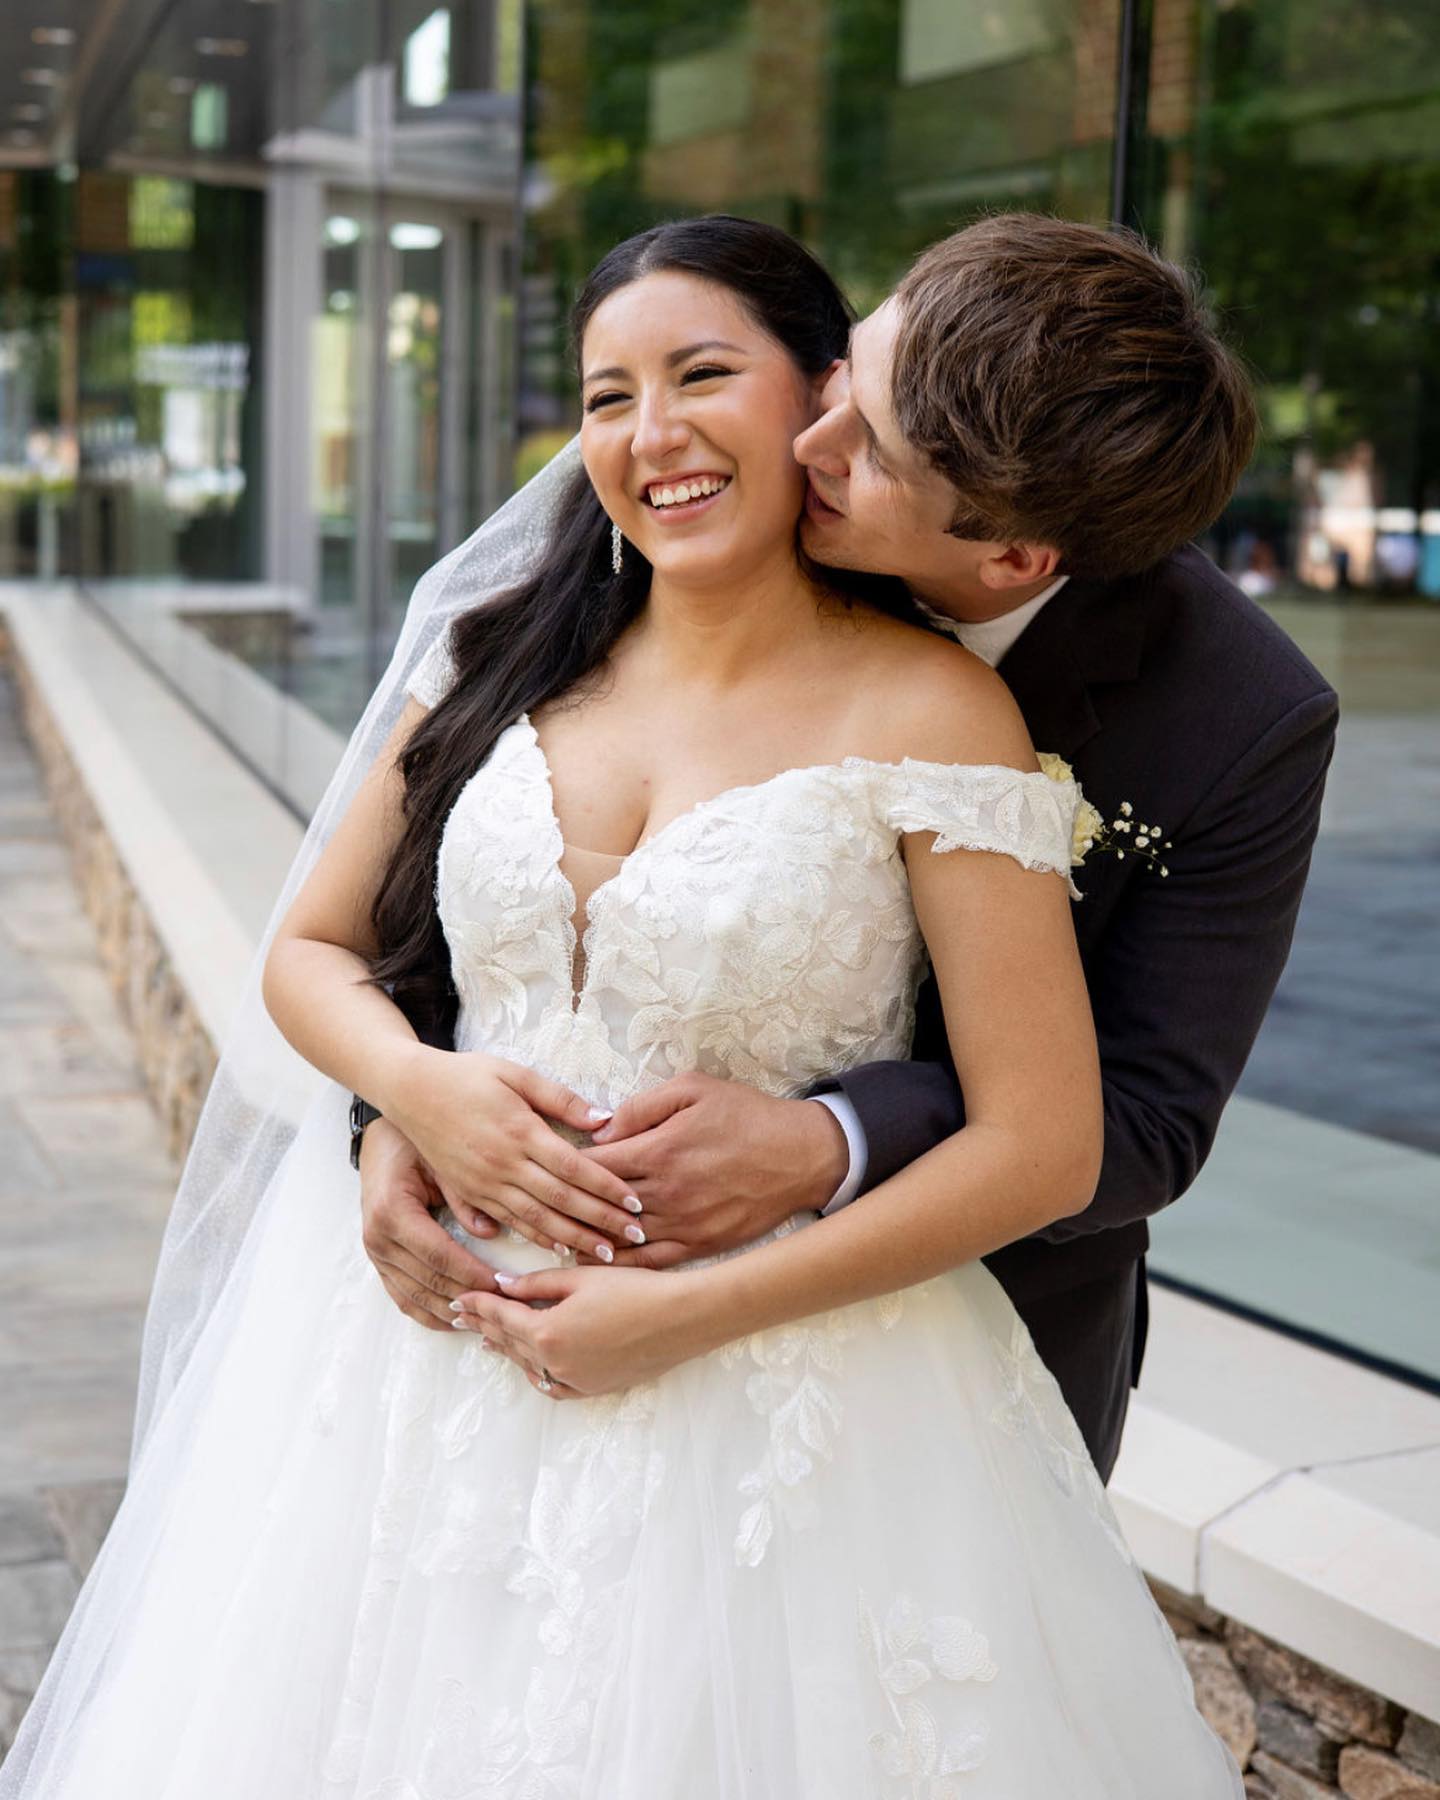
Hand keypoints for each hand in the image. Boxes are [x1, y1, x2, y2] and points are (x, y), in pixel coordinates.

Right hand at [359, 1117, 501, 1330]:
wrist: (379, 1139)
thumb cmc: (411, 1143)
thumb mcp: (440, 1161)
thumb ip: (464, 1197)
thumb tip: (490, 1232)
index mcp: (392, 1212)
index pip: (439, 1256)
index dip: (472, 1275)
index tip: (503, 1285)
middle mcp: (378, 1237)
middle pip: (429, 1281)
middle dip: (469, 1296)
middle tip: (503, 1306)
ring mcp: (375, 1252)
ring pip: (416, 1296)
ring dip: (450, 1312)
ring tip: (484, 1318)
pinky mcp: (378, 1260)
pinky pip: (401, 1296)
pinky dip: (427, 1312)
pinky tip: (453, 1319)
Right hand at [384, 1048, 643, 1259]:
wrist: (411, 1090)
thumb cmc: (467, 1075)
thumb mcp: (516, 1074)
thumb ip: (560, 1098)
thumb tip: (604, 1119)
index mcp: (520, 1132)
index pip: (574, 1167)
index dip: (608, 1187)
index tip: (637, 1203)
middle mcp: (503, 1164)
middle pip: (561, 1200)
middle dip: (601, 1221)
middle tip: (636, 1237)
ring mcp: (483, 1183)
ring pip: (536, 1220)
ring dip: (574, 1238)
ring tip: (606, 1254)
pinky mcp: (467, 1194)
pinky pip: (507, 1223)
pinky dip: (535, 1239)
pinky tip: (558, 1249)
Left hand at [451, 1264, 716, 1396]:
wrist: (681, 1319)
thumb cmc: (634, 1289)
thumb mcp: (582, 1278)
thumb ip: (537, 1284)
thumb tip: (502, 1285)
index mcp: (547, 1333)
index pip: (501, 1317)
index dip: (479, 1305)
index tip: (461, 1297)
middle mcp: (555, 1364)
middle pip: (509, 1343)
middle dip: (484, 1326)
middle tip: (463, 1316)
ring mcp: (575, 1380)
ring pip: (528, 1366)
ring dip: (507, 1350)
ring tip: (489, 1338)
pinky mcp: (595, 1388)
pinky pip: (554, 1386)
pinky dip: (537, 1373)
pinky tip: (531, 1364)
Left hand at [575, 1075, 849, 1267]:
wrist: (800, 1157)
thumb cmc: (747, 1116)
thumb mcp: (694, 1088)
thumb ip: (642, 1105)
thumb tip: (602, 1130)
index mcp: (660, 1149)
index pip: (593, 1163)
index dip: (565, 1164)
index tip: (548, 1162)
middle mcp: (666, 1192)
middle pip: (599, 1203)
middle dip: (568, 1202)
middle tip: (541, 1202)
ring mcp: (682, 1224)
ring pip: (619, 1237)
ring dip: (586, 1237)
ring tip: (555, 1235)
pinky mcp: (699, 1245)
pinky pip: (649, 1262)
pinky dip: (620, 1264)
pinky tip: (598, 1262)